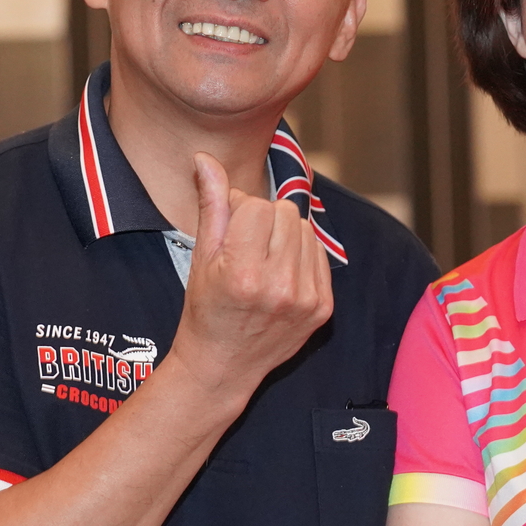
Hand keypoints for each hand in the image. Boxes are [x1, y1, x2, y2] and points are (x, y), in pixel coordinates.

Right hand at [167, 152, 333, 392]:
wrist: (223, 367)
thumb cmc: (206, 311)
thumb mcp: (201, 258)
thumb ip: (211, 205)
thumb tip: (205, 159)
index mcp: (243, 273)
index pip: (256, 205)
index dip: (240, 212)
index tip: (230, 235)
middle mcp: (279, 286)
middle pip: (286, 212)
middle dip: (265, 221)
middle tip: (246, 250)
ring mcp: (305, 299)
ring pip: (305, 229)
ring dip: (285, 236)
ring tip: (263, 263)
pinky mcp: (323, 308)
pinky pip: (319, 254)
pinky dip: (301, 256)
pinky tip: (280, 276)